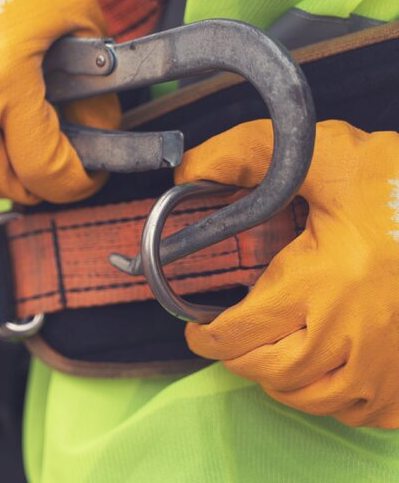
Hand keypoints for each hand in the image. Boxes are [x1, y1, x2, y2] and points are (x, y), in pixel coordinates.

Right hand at [0, 0, 120, 203]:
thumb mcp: (74, 15)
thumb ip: (101, 82)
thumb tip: (103, 140)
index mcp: (5, 77)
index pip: (43, 169)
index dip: (73, 183)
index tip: (85, 177)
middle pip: (4, 182)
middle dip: (35, 179)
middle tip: (47, 157)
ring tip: (7, 129)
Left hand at [178, 120, 398, 427]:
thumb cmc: (398, 181)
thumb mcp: (323, 154)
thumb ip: (247, 155)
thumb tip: (187, 169)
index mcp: (322, 279)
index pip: (240, 331)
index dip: (206, 336)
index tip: (197, 330)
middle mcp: (353, 329)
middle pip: (272, 372)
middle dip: (239, 359)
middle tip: (230, 339)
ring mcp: (388, 359)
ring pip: (313, 398)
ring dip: (281, 382)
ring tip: (271, 355)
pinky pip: (362, 411)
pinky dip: (334, 400)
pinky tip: (325, 372)